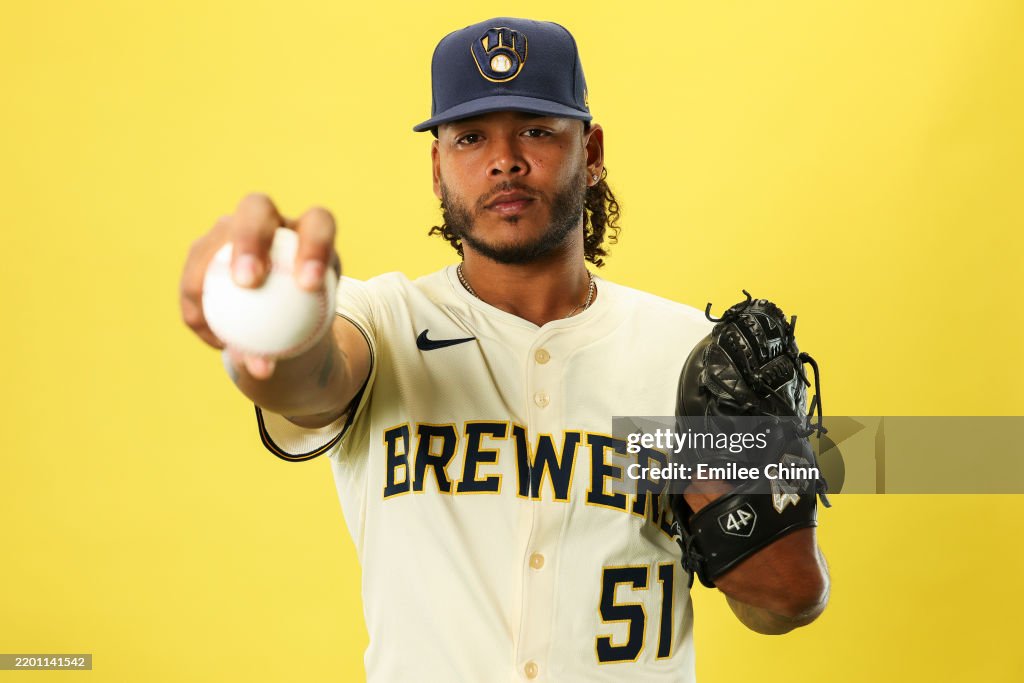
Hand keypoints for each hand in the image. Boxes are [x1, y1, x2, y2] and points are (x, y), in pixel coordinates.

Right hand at [179, 193, 340, 379]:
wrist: (287, 318)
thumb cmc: (307, 322)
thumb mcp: (311, 334)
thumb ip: (289, 346)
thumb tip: (260, 369)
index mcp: (309, 230)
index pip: (317, 224)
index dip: (315, 246)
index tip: (308, 286)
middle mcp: (269, 219)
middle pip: (256, 208)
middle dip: (250, 239)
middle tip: (248, 282)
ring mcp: (232, 229)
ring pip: (213, 240)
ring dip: (206, 272)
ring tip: (212, 319)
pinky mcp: (204, 250)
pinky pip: (193, 278)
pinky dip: (198, 311)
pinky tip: (213, 340)